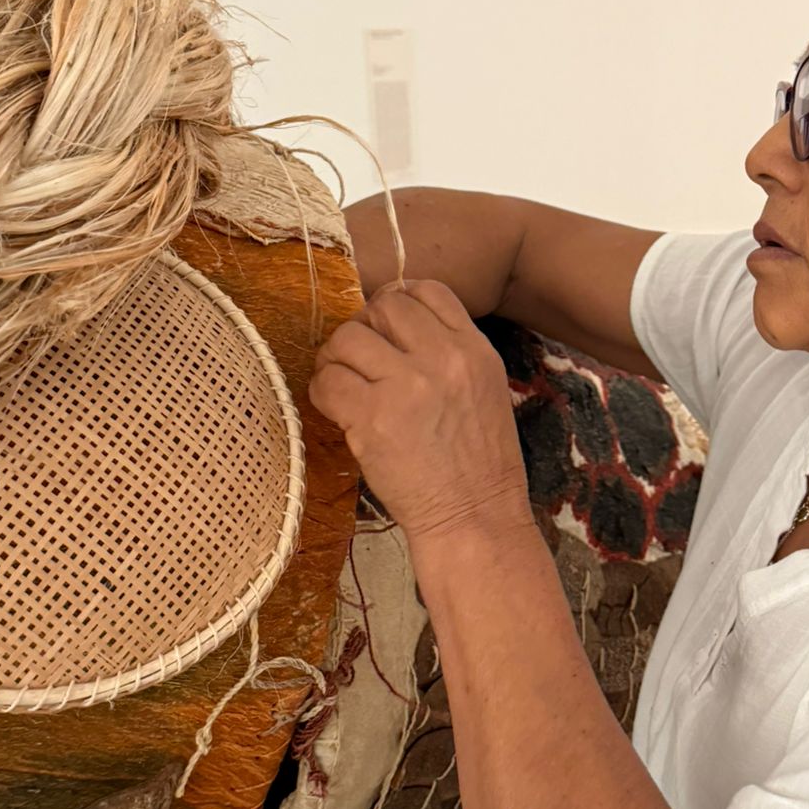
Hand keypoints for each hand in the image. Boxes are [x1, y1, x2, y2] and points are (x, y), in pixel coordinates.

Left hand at [308, 279, 533, 545]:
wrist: (474, 518)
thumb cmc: (480, 465)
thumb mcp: (486, 392)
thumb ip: (449, 355)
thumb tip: (395, 330)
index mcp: (475, 349)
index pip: (426, 291)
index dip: (397, 304)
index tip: (386, 332)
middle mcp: (443, 358)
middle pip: (383, 307)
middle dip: (364, 330)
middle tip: (360, 361)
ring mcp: (406, 386)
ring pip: (347, 338)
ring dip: (337, 360)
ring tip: (344, 386)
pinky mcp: (373, 418)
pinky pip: (327, 381)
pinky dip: (323, 393)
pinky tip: (337, 412)